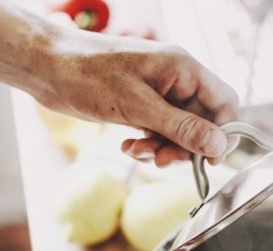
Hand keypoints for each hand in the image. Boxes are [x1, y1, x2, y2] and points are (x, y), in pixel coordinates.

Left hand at [37, 30, 238, 165]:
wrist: (48, 68)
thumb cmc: (89, 76)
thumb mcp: (139, 108)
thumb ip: (182, 128)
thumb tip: (218, 146)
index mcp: (183, 68)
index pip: (225, 102)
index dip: (223, 134)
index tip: (209, 161)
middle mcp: (176, 79)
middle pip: (203, 121)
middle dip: (185, 146)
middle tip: (163, 160)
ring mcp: (159, 92)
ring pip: (180, 130)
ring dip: (164, 148)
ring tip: (138, 151)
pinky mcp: (142, 104)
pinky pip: (160, 130)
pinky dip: (148, 143)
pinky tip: (128, 146)